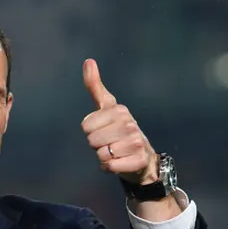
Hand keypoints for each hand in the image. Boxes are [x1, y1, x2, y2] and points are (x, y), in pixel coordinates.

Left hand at [81, 58, 157, 185]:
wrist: (141, 158)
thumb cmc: (118, 130)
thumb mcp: (106, 107)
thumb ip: (95, 86)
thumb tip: (88, 61)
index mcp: (120, 110)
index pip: (86, 126)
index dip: (90, 131)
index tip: (103, 130)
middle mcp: (130, 124)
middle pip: (92, 141)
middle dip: (97, 146)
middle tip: (110, 143)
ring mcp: (136, 142)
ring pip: (101, 155)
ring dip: (104, 157)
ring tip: (116, 152)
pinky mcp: (138, 160)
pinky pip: (110, 166)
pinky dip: (110, 168)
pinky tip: (120, 162)